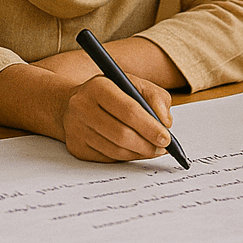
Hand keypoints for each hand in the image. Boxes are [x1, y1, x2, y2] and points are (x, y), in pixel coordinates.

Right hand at [59, 74, 174, 162]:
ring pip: (115, 150)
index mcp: (98, 85)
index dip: (149, 126)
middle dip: (147, 144)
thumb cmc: (113, 92)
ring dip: (139, 153)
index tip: (166, 137)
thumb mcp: (135, 84)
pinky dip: (126, 157)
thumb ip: (156, 98)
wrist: (77, 101)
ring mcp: (76, 128)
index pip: (128, 110)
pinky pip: (107, 158)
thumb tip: (165, 123)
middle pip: (121, 134)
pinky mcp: (76, 147)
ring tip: (153, 150)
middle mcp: (82, 106)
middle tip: (163, 147)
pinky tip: (136, 151)